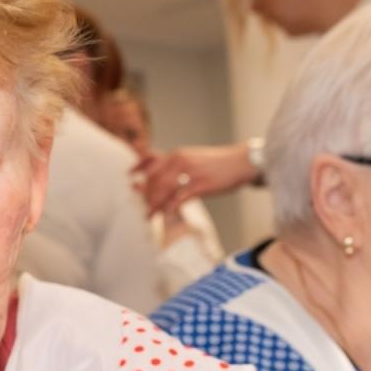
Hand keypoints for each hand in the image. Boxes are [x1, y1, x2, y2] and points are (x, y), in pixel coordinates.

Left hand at [134, 145, 258, 215]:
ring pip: (164, 189)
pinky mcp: (201, 185)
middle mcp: (181, 161)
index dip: (138, 169)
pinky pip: (180, 197)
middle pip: (155, 179)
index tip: (129, 177)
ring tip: (149, 215)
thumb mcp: (193, 158)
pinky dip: (171, 207)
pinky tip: (165, 214)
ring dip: (154, 204)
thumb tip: (161, 176)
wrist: (241, 162)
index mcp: (178, 154)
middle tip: (143, 207)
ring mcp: (191, 173)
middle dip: (146, 194)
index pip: (151, 161)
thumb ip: (176, 165)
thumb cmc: (217, 163)